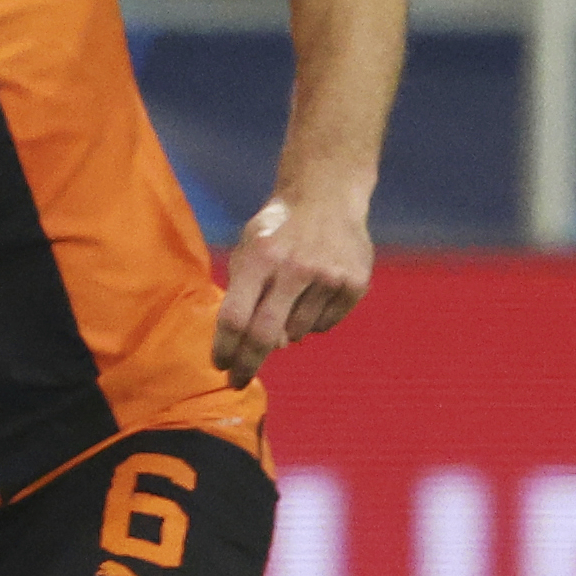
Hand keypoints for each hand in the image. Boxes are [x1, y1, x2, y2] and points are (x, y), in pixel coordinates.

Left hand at [212, 193, 372, 386]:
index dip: (225, 347)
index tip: (220, 365)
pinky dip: (312, 321)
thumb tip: (262, 346)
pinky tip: (314, 293)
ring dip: (285, 331)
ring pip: (297, 333)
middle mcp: (295, 267)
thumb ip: (244, 292)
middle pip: (265, 335)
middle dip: (247, 364)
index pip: (235, 316)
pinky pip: (324, 325)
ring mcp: (329, 277)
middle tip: (237, 380)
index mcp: (261, 256)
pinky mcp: (354, 283)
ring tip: (289, 300)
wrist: (327, 194)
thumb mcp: (248, 247)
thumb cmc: (278, 228)